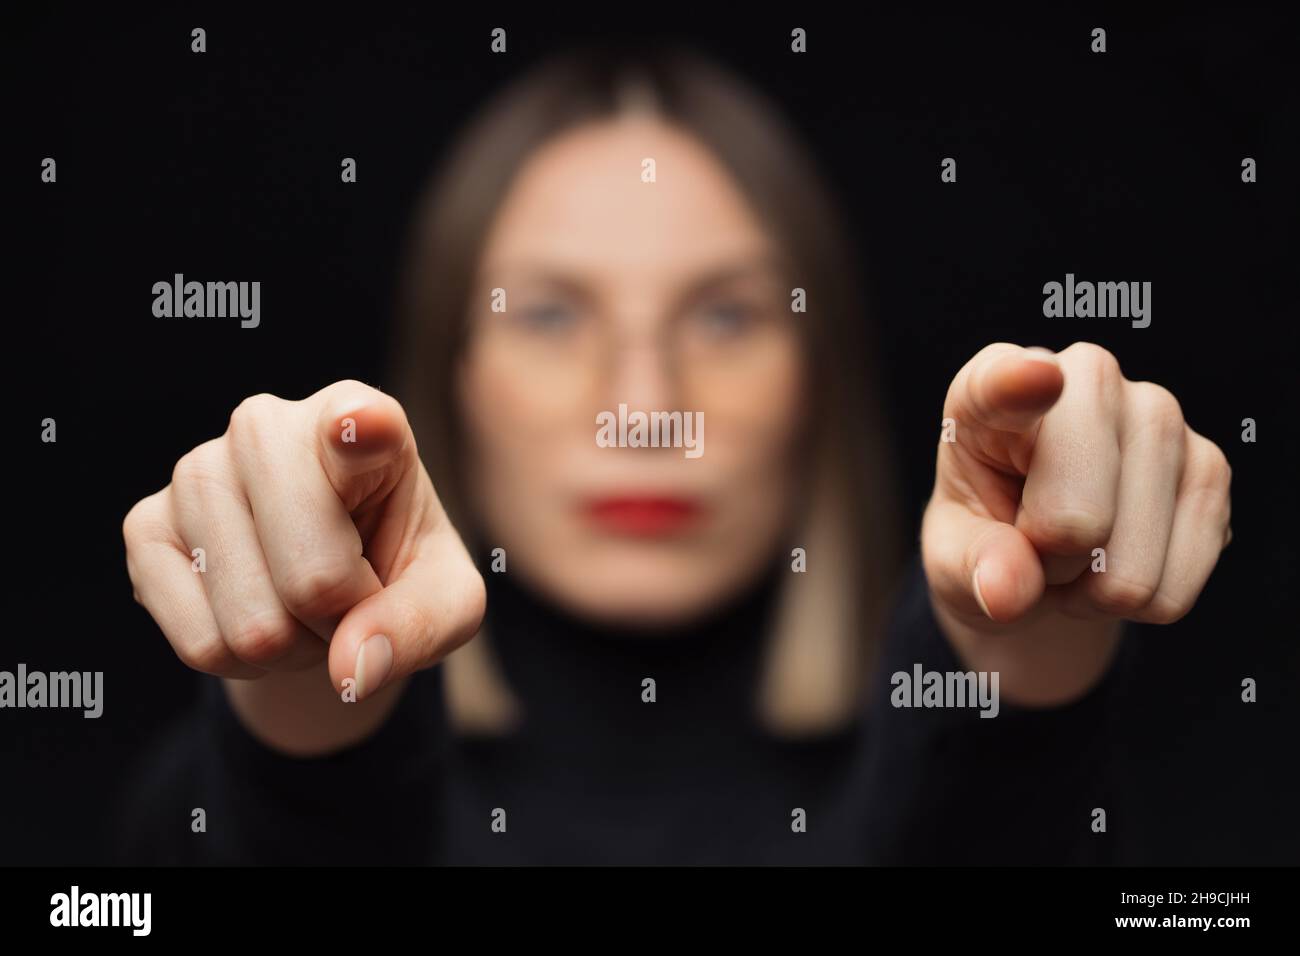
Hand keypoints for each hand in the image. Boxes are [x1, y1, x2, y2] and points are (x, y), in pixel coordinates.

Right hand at [123, 380, 485, 747]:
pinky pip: (202, 645)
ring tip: (305, 604)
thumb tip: (349, 671)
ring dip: (294, 649)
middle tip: (350, 595)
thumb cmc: (399, 570)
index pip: (358, 424)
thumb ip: (420, 627)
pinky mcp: (144, 525)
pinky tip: (257, 612)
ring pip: (254, 626)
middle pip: (313, 579)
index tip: (363, 424)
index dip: (359, 431)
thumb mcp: (447, 602)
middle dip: (342, 621)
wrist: (329, 582)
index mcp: (363, 421)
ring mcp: (196, 470)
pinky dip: (244, 664)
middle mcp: (267, 426)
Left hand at [921, 342, 1231, 703]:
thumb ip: (969, 569)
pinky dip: (1140, 603)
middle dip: (1050, 562)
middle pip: (1077, 517)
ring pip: (1130, 569)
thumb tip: (1007, 592)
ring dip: (1095, 589)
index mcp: (990, 390)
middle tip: (1034, 543)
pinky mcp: (1210, 466)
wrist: (1043, 558)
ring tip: (1073, 553)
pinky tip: (1118, 562)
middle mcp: (1086, 379)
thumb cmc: (985, 539)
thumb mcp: (953, 558)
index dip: (1018, 384)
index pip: (1001, 384)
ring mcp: (1159, 415)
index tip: (1035, 377)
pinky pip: (1174, 589)